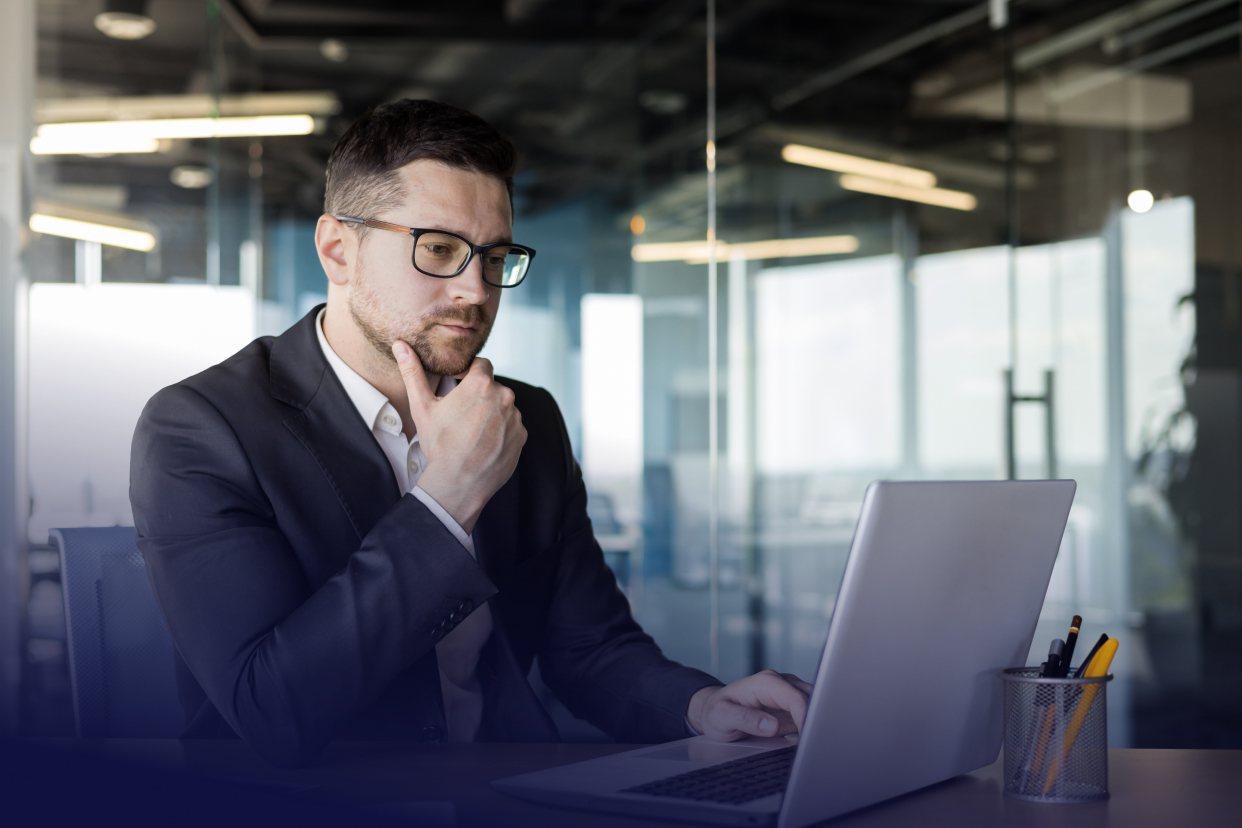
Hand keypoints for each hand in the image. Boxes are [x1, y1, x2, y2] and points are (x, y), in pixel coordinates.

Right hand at [392, 342, 526, 533]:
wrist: (459, 483)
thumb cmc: (439, 444)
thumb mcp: (423, 407)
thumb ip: (413, 373)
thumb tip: (400, 346)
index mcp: (482, 384)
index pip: (481, 364)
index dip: (468, 372)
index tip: (459, 383)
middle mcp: (505, 397)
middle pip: (492, 387)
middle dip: (478, 395)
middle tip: (461, 413)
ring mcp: (515, 417)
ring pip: (503, 406)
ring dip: (491, 412)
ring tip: (471, 431)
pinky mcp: (522, 436)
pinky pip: (512, 426)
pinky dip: (501, 430)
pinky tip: (484, 442)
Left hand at [686, 670, 812, 740]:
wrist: (714, 710)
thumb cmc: (716, 712)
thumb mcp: (722, 717)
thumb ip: (745, 719)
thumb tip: (772, 725)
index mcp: (765, 682)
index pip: (795, 697)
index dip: (805, 717)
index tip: (806, 738)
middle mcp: (780, 683)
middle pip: (811, 697)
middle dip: (816, 719)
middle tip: (816, 744)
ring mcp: (788, 692)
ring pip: (816, 703)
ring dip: (818, 721)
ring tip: (815, 743)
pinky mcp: (792, 705)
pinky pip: (811, 712)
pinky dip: (814, 724)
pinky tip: (810, 740)